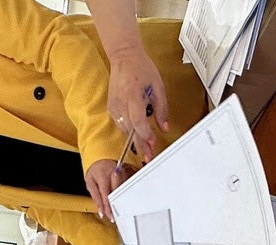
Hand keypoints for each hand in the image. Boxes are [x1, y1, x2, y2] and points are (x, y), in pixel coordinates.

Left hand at [85, 160, 131, 221]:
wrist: (102, 157)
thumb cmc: (95, 170)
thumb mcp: (90, 183)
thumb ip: (96, 198)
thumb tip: (101, 211)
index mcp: (104, 175)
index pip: (107, 195)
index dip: (109, 207)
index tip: (110, 216)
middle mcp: (116, 173)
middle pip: (119, 193)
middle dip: (117, 206)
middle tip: (116, 216)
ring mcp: (124, 172)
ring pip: (126, 191)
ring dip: (123, 201)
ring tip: (120, 209)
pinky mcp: (130, 173)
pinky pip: (130, 186)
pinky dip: (127, 194)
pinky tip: (125, 200)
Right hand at [108, 45, 168, 162]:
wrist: (124, 56)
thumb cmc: (141, 68)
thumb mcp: (158, 87)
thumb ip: (161, 108)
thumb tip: (164, 126)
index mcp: (133, 96)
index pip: (138, 122)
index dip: (145, 135)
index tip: (153, 143)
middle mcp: (121, 103)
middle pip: (131, 130)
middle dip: (141, 145)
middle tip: (149, 156)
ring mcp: (114, 105)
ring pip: (125, 129)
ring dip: (135, 139)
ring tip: (145, 148)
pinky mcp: (111, 107)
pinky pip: (120, 124)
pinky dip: (129, 129)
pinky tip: (136, 133)